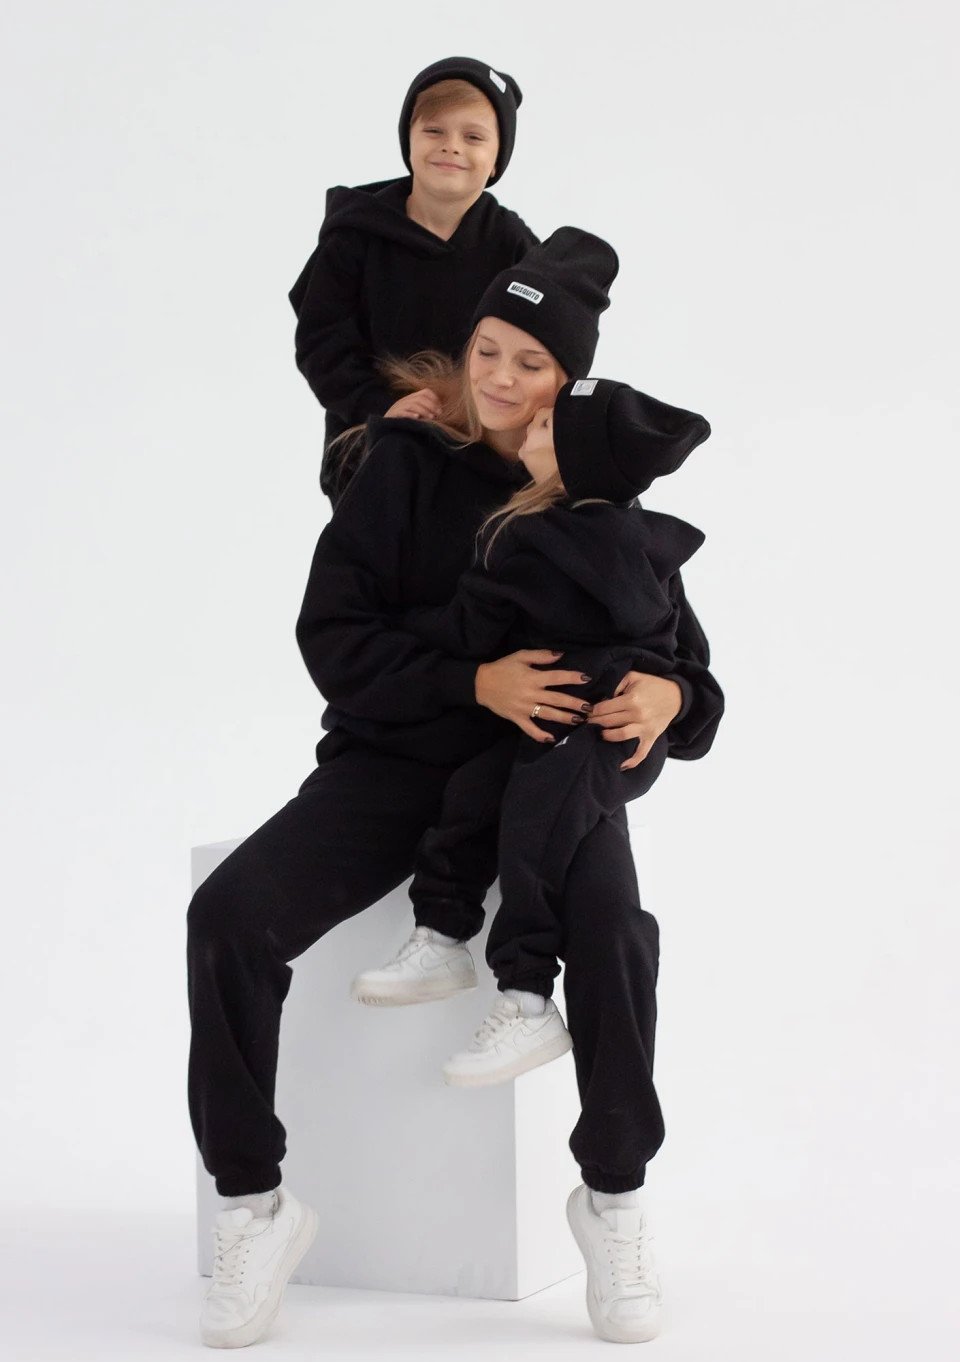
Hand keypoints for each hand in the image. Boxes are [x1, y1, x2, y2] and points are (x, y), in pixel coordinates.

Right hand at [385, 388, 441, 420]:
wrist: (385, 429)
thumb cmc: (404, 423)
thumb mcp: (415, 414)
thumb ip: (425, 410)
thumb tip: (440, 412)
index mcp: (411, 398)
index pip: (425, 392)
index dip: (434, 399)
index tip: (441, 409)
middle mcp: (404, 400)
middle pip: (420, 398)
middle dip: (431, 406)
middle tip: (438, 415)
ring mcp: (398, 407)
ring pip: (413, 404)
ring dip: (424, 411)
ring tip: (431, 418)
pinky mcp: (393, 415)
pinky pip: (402, 412)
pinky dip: (410, 414)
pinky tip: (417, 418)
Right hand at [475, 650, 594, 742]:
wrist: (481, 684)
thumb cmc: (502, 668)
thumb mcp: (520, 656)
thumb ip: (541, 655)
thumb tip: (560, 655)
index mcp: (533, 678)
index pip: (557, 677)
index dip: (572, 678)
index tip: (586, 679)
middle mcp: (531, 694)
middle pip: (557, 699)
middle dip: (575, 704)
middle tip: (590, 708)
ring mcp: (525, 708)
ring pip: (548, 714)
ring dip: (564, 718)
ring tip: (579, 720)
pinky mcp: (517, 718)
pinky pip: (530, 729)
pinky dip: (540, 735)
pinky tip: (552, 738)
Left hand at [588, 672, 682, 769]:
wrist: (676, 696)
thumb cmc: (652, 685)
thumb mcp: (633, 676)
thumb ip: (616, 684)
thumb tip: (602, 697)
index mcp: (631, 699)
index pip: (604, 708)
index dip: (593, 710)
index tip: (588, 711)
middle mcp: (637, 714)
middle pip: (608, 721)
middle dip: (595, 722)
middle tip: (589, 722)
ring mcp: (644, 727)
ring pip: (620, 736)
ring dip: (607, 736)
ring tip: (601, 733)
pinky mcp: (651, 737)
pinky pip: (641, 753)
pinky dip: (632, 761)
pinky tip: (622, 765)